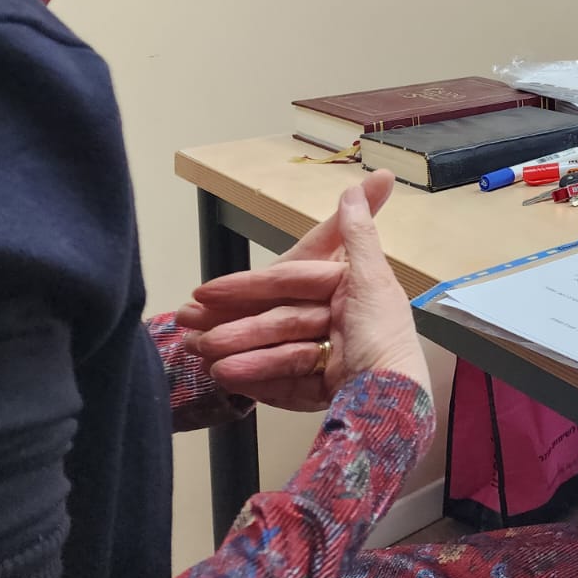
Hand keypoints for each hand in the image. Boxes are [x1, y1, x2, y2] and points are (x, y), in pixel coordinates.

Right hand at [180, 172, 427, 407]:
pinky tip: (225, 377)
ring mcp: (322, 356)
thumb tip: (369, 180)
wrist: (390, 397)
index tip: (204, 290)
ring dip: (235, 351)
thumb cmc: (382, 333)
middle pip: (273, 319)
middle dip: (231, 324)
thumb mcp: (372, 279)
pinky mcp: (316, 387)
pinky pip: (280, 381)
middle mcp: (332, 320)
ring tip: (200, 355)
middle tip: (187, 330)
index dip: (246, 285)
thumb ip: (359, 234)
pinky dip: (254, 379)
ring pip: (270, 349)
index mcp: (343, 290)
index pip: (285, 281)